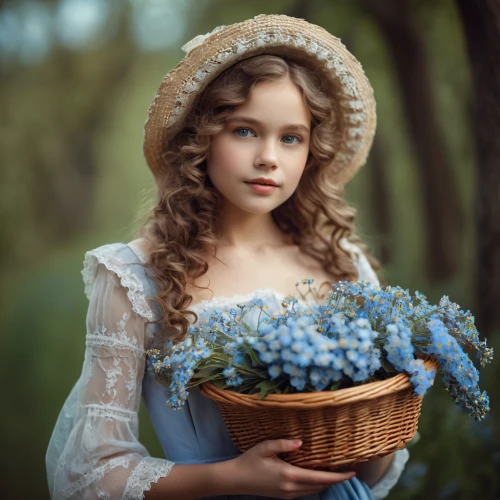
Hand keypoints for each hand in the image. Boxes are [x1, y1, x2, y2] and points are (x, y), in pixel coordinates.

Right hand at [227, 439, 355, 498]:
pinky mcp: (284, 496)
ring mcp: (288, 494)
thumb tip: (301, 442)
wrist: (236, 479)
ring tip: (336, 472)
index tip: (351, 472)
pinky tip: (317, 476)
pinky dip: (315, 484)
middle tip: (348, 470)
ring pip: (314, 490)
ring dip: (326, 482)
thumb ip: (284, 444)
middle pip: (320, 485)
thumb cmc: (250, 460)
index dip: (337, 476)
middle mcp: (291, 487)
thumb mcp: (265, 447)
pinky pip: (306, 491)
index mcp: (288, 474)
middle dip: (335, 479)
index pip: (319, 477)